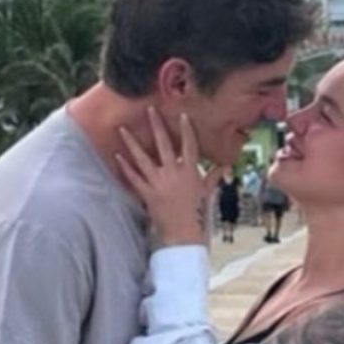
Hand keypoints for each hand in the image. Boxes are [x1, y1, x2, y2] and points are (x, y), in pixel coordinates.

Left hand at [116, 109, 217, 246]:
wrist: (183, 232)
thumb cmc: (197, 211)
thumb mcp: (207, 191)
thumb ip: (213, 176)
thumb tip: (225, 167)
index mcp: (190, 171)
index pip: (189, 146)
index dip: (186, 130)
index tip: (182, 115)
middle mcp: (173, 173)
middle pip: (164, 145)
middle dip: (156, 126)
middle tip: (149, 110)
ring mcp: (158, 182)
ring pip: (142, 158)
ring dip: (132, 143)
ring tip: (122, 130)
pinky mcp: (147, 193)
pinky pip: (133, 178)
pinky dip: (125, 168)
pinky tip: (117, 157)